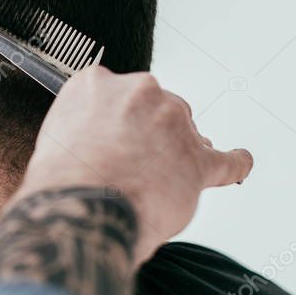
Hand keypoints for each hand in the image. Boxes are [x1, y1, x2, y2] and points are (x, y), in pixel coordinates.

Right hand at [14, 67, 252, 265]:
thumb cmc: (61, 184)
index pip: (117, 95)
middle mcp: (138, 93)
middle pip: (157, 108)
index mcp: (96, 85)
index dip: (119, 123)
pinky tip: (238, 163)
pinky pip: (226, 160)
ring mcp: (172, 123)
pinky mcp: (198, 158)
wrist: (77, 210)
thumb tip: (100, 151)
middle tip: (137, 165)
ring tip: (166, 181)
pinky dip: (235, 163)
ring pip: (187, 132)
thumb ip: (84, 132)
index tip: (117, 138)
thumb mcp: (56, 139)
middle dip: (152, 135)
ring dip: (180, 152)